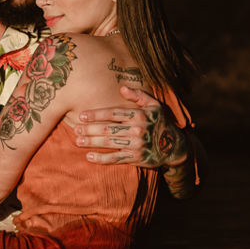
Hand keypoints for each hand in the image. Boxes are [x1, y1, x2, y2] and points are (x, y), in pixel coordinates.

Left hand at [74, 85, 189, 168]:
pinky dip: (102, 159)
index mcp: (139, 115)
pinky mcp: (136, 158)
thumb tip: (122, 89)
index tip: (82, 115)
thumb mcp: (154, 105)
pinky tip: (89, 157)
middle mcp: (137, 130)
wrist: (173, 146)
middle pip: (108, 129)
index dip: (96, 114)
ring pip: (109, 143)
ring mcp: (136, 145)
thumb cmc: (160, 122)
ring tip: (78, 141)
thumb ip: (138, 95)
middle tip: (76, 129)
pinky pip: (116, 159)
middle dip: (89, 129)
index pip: (113, 113)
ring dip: (91, 142)